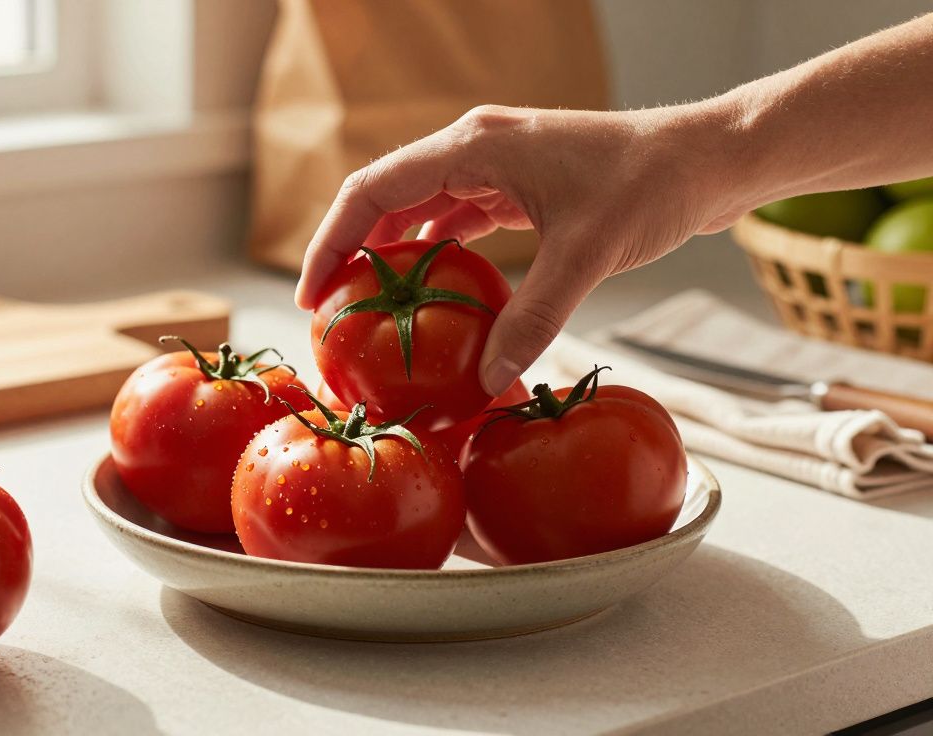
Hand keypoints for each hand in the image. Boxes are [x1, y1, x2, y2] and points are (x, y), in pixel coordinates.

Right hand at [294, 103, 749, 394]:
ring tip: (368, 307)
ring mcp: (495, 164)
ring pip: (418, 207)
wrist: (708, 158)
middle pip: (385, 197)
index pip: (373, 190)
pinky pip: (456, 217)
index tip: (311, 295)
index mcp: (474, 146)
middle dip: (350, 250)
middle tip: (330, 311)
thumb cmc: (651, 185)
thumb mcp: (587, 255)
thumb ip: (533, 319)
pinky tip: (431, 291)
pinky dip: (435, 252)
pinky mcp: (518, 185)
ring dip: (390, 253)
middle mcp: (475, 147)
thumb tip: (485, 382)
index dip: (330, 241)